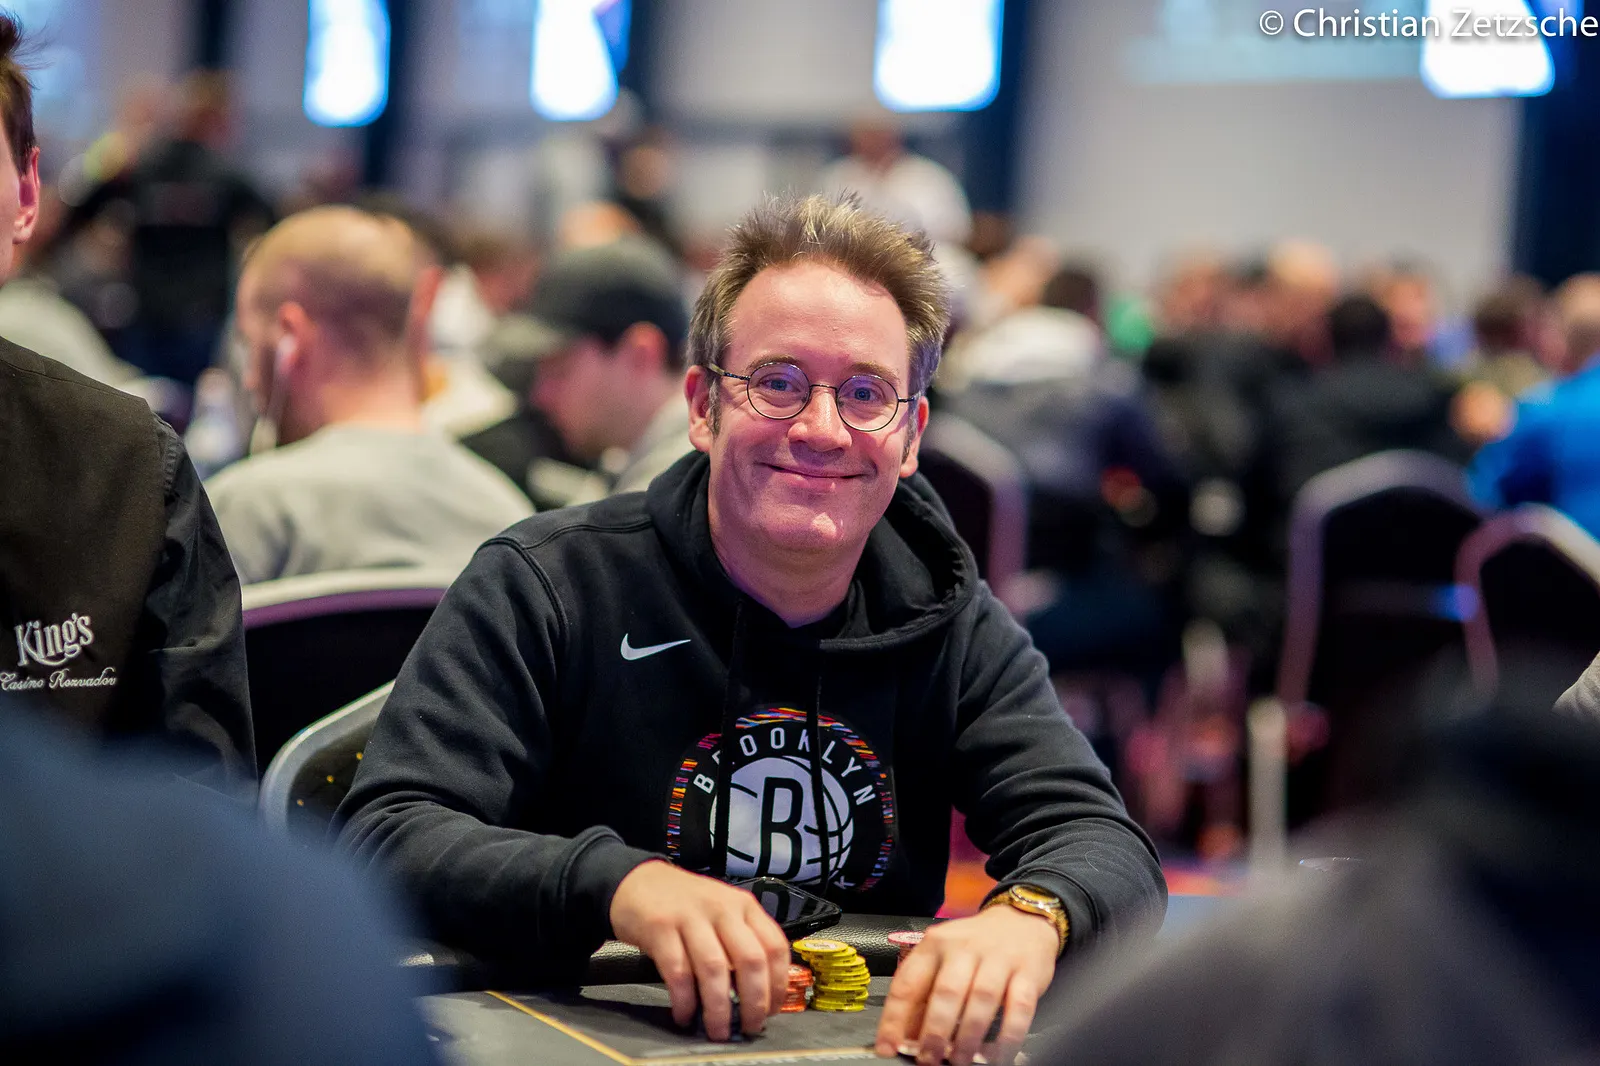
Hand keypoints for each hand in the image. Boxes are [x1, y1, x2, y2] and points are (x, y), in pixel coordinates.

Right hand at [609, 861, 791, 1040]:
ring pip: (715, 969)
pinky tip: (685, 1014)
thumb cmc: (685, 904)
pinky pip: (678, 972)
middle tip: (749, 1026)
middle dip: (754, 1002)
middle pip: (750, 960)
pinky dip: (685, 1000)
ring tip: (718, 1030)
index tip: (772, 1010)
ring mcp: (690, 917)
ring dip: (719, 1008)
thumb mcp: (722, 911)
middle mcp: (721, 909)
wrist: (638, 881)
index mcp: (743, 906)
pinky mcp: (660, 928)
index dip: (777, 984)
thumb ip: (740, 943)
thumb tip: (757, 994)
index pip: (775, 947)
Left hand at [875, 905, 1057, 1065]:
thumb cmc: (976, 946)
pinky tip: (996, 1055)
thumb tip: (906, 1036)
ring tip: (959, 1060)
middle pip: (946, 992)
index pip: (908, 983)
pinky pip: (1019, 1009)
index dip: (894, 1019)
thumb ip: (925, 991)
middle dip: (934, 1033)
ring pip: (981, 1000)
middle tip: (928, 1059)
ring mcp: (998, 959)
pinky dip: (1006, 1037)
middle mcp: (964, 948)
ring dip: (968, 1038)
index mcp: (935, 944)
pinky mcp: (1028, 973)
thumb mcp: (944, 957)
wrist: (1023, 920)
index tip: (888, 1047)